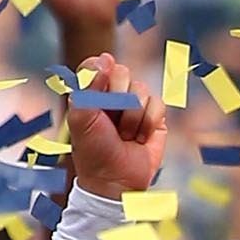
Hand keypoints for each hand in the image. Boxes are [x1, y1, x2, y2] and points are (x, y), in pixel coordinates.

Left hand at [64, 53, 165, 198]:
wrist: (116, 181)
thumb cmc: (93, 152)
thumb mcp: (81, 120)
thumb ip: (87, 87)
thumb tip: (104, 57)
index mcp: (90, 94)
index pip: (97, 64)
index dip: (100, 73)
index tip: (98, 91)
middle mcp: (113, 95)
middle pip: (122, 71)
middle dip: (116, 99)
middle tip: (109, 123)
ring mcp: (135, 104)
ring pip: (141, 89)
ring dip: (131, 117)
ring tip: (123, 136)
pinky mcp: (155, 116)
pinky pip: (158, 103)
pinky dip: (148, 124)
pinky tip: (139, 139)